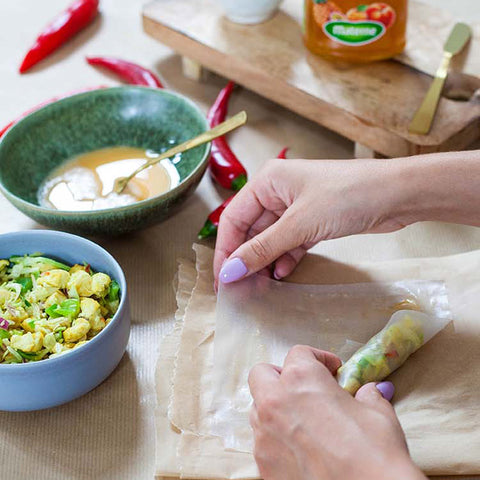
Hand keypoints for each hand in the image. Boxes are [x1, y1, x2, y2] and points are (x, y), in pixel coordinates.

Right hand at [214, 158, 407, 284]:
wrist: (398, 195)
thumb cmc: (348, 196)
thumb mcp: (300, 224)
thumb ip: (262, 249)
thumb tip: (229, 272)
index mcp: (267, 181)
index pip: (234, 218)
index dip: (226, 250)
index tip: (222, 279)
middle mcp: (277, 192)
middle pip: (251, 230)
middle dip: (246, 259)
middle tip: (241, 289)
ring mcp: (296, 208)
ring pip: (271, 239)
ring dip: (265, 262)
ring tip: (260, 287)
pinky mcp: (313, 221)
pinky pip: (290, 243)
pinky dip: (286, 258)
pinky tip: (283, 274)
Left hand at [248, 345, 425, 479]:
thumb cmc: (373, 454)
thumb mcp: (378, 415)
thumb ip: (368, 396)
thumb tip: (369, 391)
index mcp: (301, 379)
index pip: (298, 353)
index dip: (318, 358)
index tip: (332, 370)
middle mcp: (275, 402)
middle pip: (262, 374)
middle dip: (280, 376)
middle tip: (304, 388)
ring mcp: (264, 435)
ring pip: (258, 409)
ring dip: (275, 408)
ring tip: (303, 421)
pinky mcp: (262, 465)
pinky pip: (263, 442)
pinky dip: (277, 439)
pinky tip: (301, 450)